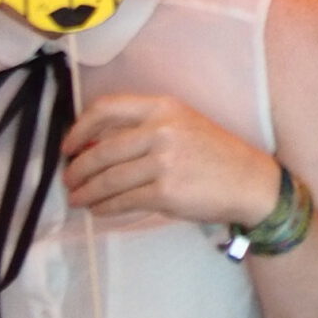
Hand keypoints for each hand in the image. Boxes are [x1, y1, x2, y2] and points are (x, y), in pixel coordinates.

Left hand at [62, 92, 278, 226]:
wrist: (249, 182)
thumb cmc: (214, 154)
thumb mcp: (182, 125)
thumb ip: (143, 128)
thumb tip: (94, 145)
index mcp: (162, 107)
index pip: (106, 108)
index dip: (79, 128)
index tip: (68, 146)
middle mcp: (161, 130)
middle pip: (101, 150)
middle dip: (78, 169)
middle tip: (68, 180)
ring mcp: (163, 162)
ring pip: (108, 179)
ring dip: (86, 192)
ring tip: (77, 198)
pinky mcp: (165, 192)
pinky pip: (123, 201)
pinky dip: (104, 207)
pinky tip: (98, 210)